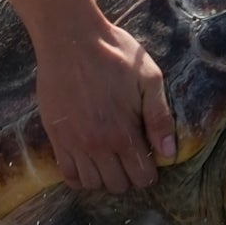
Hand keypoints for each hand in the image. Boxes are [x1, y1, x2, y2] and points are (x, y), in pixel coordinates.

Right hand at [34, 15, 175, 191]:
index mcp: (124, 133)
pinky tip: (88, 161)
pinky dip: (79, 176)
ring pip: (92, 184)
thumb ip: (160, 117)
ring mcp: (74, 143)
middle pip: (118, 186)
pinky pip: (68, 174)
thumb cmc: (114, 54)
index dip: (149, 172)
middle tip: (130, 156)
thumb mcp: (149, 78)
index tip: (149, 157)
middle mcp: (98, 145)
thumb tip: (169, 152)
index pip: (142, 178)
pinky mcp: (56, 137)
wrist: (70, 39)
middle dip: (129, 176)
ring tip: (109, 158)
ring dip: (104, 177)